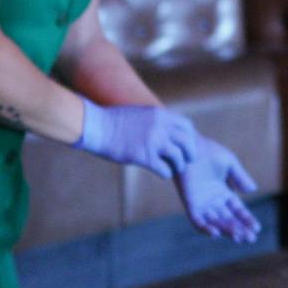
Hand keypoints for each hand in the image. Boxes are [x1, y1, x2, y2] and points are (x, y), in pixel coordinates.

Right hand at [74, 100, 196, 179]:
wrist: (96, 126)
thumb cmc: (114, 121)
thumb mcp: (140, 113)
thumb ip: (155, 120)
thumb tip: (166, 128)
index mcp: (159, 114)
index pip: (186, 126)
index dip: (190, 138)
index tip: (187, 145)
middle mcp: (159, 126)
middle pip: (187, 142)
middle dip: (190, 154)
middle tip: (187, 161)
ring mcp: (152, 142)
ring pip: (178, 158)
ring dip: (178, 166)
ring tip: (173, 169)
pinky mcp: (144, 157)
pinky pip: (165, 169)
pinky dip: (166, 174)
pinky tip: (162, 173)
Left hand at [174, 135, 260, 242]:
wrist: (189, 146)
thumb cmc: (209, 151)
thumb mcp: (230, 164)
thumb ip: (240, 177)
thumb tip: (253, 190)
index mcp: (225, 192)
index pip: (238, 210)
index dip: (247, 220)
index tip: (257, 229)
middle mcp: (214, 201)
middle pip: (229, 219)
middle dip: (240, 229)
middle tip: (250, 238)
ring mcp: (202, 203)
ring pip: (216, 222)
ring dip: (227, 230)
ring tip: (239, 235)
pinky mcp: (190, 204)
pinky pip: (197, 221)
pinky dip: (205, 228)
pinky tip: (216, 233)